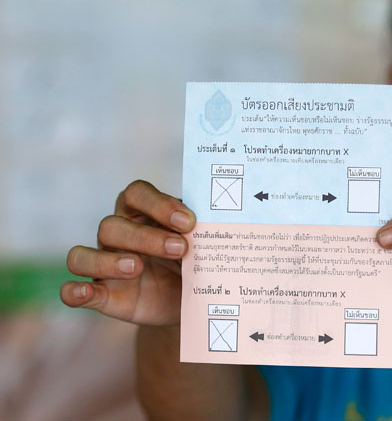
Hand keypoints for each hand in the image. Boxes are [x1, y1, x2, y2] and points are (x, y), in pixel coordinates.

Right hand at [61, 180, 195, 325]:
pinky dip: (75, 291)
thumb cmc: (194, 261)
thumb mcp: (201, 247)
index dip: (159, 204)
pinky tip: (86, 292)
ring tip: (137, 268)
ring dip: (108, 261)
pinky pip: (72, 290)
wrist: (191, 300)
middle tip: (181, 249)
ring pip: (83, 255)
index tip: (189, 222)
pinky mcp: (103, 295)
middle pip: (112, 225)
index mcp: (142, 213)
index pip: (137, 193)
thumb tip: (216, 229)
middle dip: (147, 237)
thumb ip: (201, 236)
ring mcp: (106, 264)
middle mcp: (119, 234)